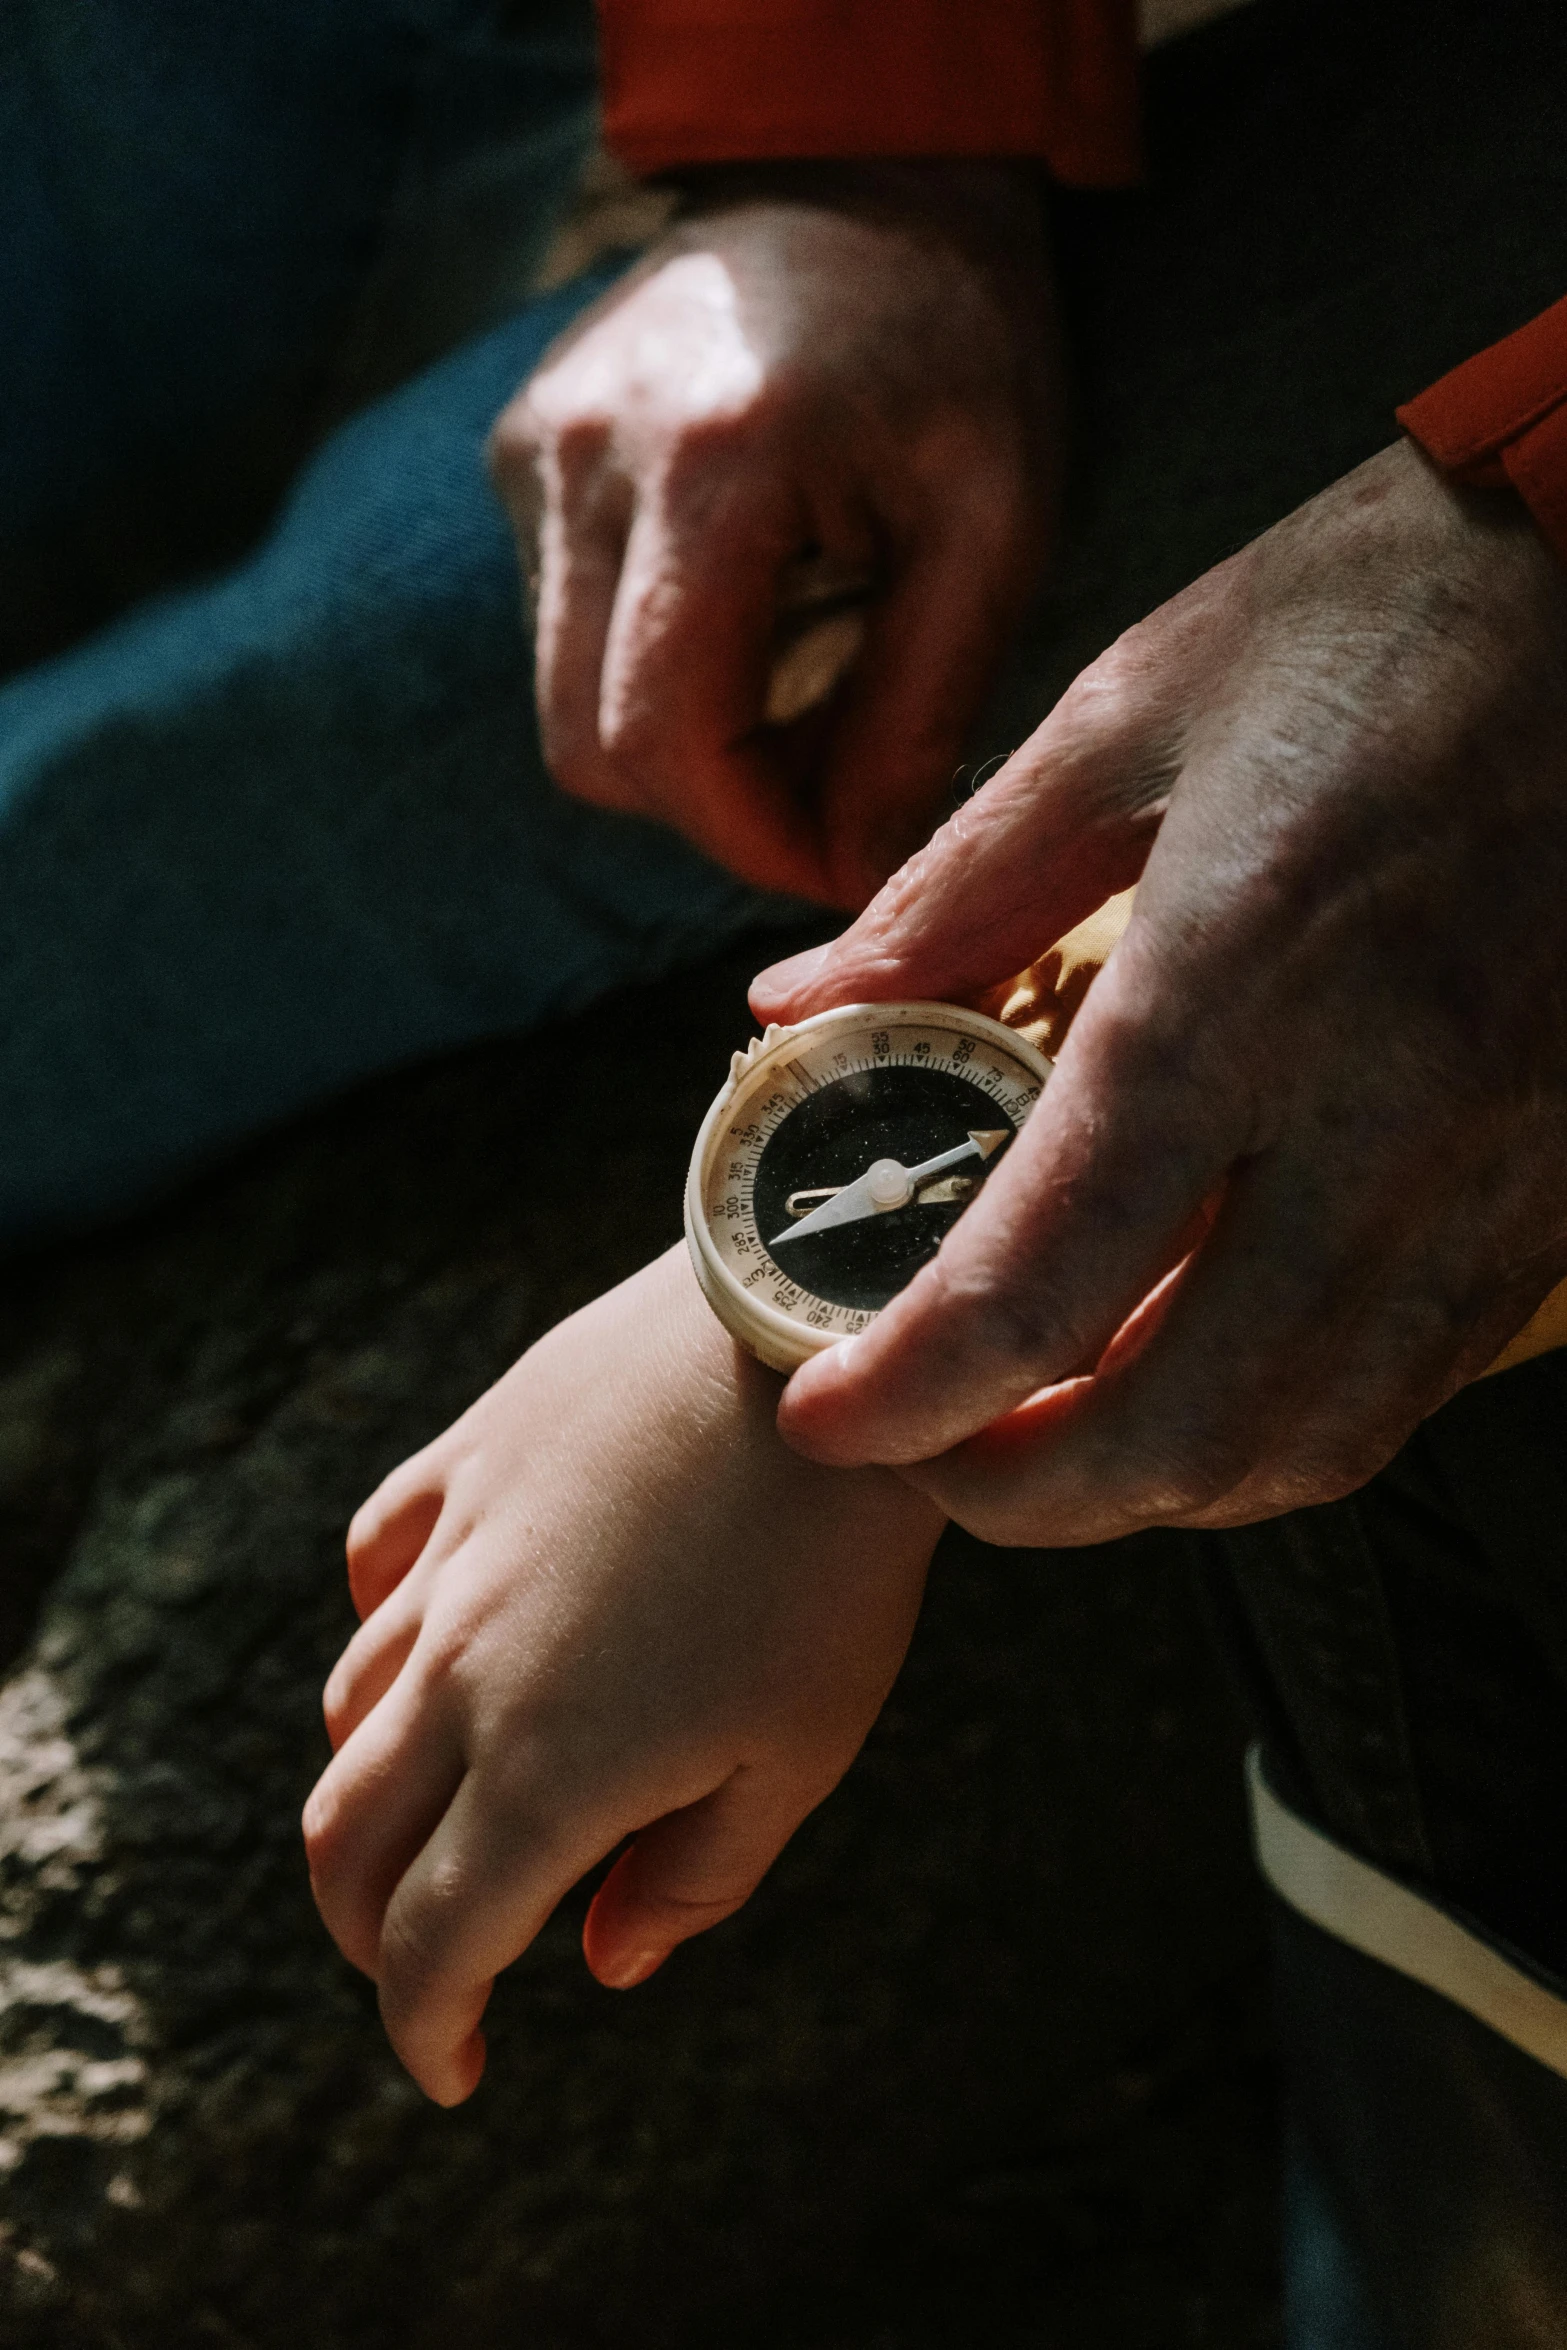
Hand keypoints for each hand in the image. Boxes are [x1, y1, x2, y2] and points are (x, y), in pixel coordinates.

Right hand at [302, 1246, 941, 2104]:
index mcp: (546, 1774)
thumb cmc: (832, 1569)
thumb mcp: (797, 1752)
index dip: (425, 2030)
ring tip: (444, 1806)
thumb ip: (693, 1879)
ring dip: (373, 1787)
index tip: (454, 2069)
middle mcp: (465, 1674)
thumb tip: (603, 1960)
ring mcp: (453, 1560)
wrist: (816, 1357)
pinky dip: (380, 1628)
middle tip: (425, 1960)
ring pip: (349, 1707)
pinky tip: (434, 1636)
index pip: (429, 1944)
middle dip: (365, 1931)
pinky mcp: (465, 1460)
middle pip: (345, 1841)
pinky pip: (375, 1562)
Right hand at [490, 162, 1060, 908]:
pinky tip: (741, 627)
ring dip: (679, 754)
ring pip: (565, 710)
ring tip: (796, 703)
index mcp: (711, 465)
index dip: (751, 840)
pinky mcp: (519, 457)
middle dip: (713, 813)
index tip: (841, 865)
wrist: (860, 175)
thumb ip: (919, 710)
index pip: (667, 739)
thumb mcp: (994, 526)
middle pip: (592, 750)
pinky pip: (561, 637)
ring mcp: (533, 453)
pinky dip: (648, 677)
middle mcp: (583, 458)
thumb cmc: (955, 343)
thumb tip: (852, 868)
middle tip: (826, 797)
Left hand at [751, 442, 1566, 1539]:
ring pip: (1319, 1436)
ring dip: (1162, 1490)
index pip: (1044, 1273)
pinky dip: (1291, 1432)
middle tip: (928, 1462)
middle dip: (1030, 1493)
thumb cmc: (1385, 612)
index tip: (820, 1418)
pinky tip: (1206, 1389)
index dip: (909, 1389)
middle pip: (1188, 1420)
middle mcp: (1384, 1109)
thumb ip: (953, 891)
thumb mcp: (1130, 712)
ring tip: (1049, 1449)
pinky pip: (1420, 1378)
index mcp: (1236, 981)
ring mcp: (1503, 1162)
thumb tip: (800, 1008)